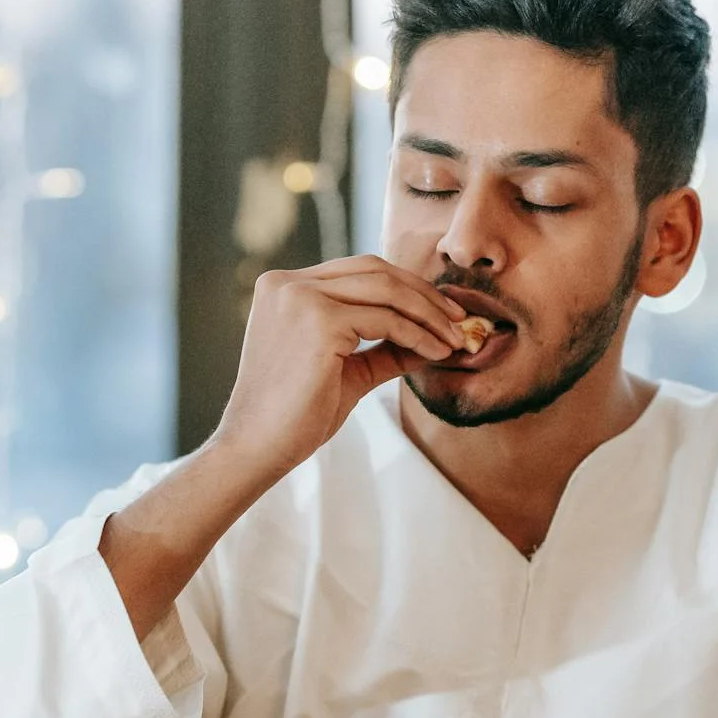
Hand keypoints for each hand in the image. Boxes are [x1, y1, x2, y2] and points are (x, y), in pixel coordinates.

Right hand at [210, 256, 467, 479]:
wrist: (257, 448)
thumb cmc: (295, 416)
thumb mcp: (347, 371)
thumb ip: (384, 348)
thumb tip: (433, 337)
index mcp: (284, 287)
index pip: (358, 271)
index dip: (406, 287)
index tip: (442, 312)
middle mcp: (288, 283)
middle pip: (375, 269)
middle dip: (424, 294)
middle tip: (460, 320)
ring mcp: (300, 297)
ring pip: (385, 289)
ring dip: (429, 314)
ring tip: (456, 340)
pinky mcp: (317, 320)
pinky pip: (385, 320)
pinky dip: (418, 334)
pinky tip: (436, 352)